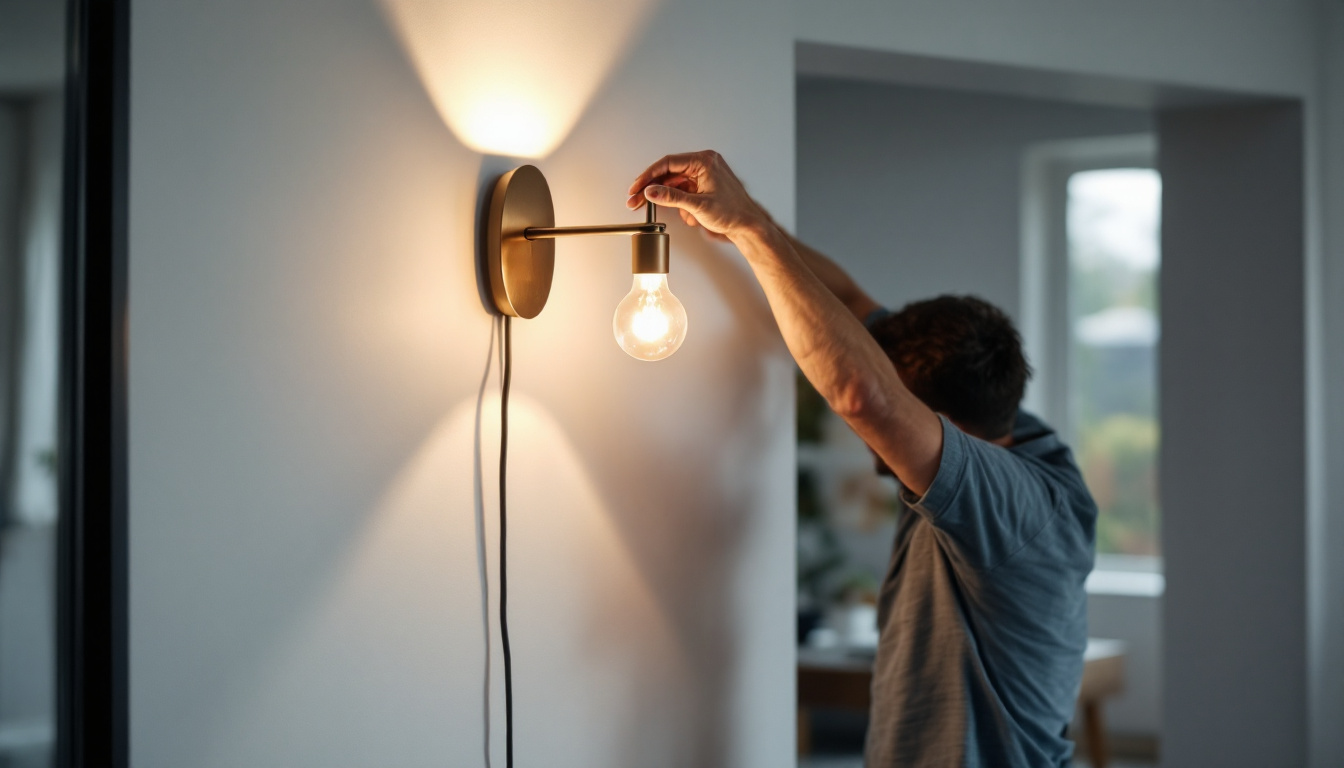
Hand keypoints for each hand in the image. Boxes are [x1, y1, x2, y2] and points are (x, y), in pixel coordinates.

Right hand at [626, 151, 772, 242]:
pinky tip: (687, 214)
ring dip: (668, 198)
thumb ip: (672, 197)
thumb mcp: (698, 206)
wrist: (748, 225)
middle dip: (653, 189)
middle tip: (636, 199)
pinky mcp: (703, 184)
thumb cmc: (732, 213)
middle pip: (668, 172)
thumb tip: (651, 192)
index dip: (648, 176)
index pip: (668, 163)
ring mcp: (703, 174)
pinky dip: (680, 202)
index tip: (637, 188)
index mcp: (704, 161)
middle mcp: (704, 163)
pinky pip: (683, 190)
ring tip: (666, 211)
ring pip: (675, 183)